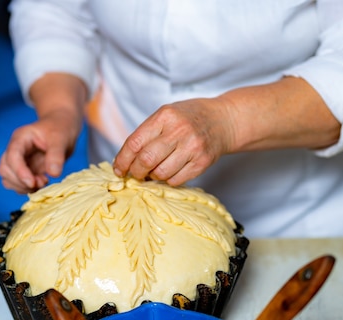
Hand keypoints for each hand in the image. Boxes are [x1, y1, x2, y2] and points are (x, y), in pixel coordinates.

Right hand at [0, 110, 77, 192]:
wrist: (62, 128)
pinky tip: (42, 183)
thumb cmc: (60, 128)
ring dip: (22, 187)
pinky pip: (17, 184)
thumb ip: (56, 155)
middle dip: (20, 181)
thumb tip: (53, 173)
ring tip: (43, 183)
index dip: (19, 171)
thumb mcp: (61, 138)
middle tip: (42, 182)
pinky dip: (27, 189)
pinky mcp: (24, 170)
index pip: (12, 156)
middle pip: (5, 169)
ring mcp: (18, 161)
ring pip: (8, 179)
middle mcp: (15, 149)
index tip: (32, 183)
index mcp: (21, 138)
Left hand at [112, 98, 234, 185]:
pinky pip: (176, 180)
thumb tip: (124, 161)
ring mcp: (192, 147)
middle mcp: (179, 131)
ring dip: (152, 177)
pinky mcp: (202, 162)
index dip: (123, 160)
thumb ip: (146, 134)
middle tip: (136, 174)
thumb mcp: (166, 115)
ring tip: (154, 172)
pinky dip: (168, 180)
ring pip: (161, 174)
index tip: (119, 169)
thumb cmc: (189, 118)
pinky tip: (169, 172)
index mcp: (165, 116)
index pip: (135, 143)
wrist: (223, 121)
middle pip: (146, 160)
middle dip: (136, 172)